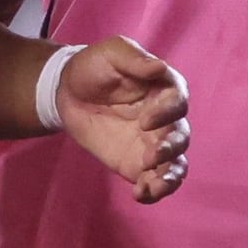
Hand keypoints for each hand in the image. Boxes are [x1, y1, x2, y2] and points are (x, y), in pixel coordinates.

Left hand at [53, 36, 190, 202]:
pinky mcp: (137, 164)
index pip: (178, 103)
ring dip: (170, 177)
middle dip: (171, 149)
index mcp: (164, 90)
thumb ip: (134, 59)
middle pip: (181, 137)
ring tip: (153, 185)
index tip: (145, 120)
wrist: (67, 92)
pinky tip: (140, 194)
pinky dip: (153, 192)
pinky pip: (154, 181)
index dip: (167, 113)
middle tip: (151, 156)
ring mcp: (153, 144)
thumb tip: (160, 67)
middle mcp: (165, 119)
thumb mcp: (110, 53)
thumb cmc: (93, 67)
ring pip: (176, 164)